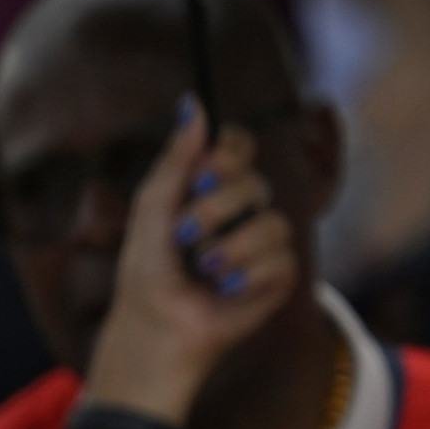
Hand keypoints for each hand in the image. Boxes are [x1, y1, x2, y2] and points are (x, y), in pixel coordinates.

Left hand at [81, 100, 298, 422]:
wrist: (157, 327)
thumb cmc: (147, 272)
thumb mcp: (152, 207)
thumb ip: (176, 157)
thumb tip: (193, 101)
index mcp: (211, 188)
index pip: (240, 147)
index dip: (230, 153)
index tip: (202, 173)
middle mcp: (243, 211)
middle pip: (256, 181)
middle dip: (218, 207)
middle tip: (186, 233)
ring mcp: (264, 244)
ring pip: (273, 224)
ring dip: (229, 248)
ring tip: (202, 270)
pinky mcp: (279, 278)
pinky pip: (282, 260)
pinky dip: (246, 276)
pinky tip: (223, 291)